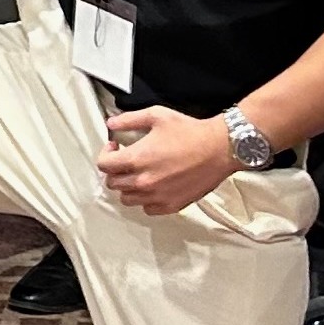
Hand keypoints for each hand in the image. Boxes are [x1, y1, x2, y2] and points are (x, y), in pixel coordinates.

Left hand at [97, 106, 239, 215]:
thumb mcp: (156, 116)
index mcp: (136, 159)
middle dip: (115, 170)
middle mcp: (143, 181)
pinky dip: (145, 200)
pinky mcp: (171, 205)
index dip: (105, 153)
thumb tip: (111, 124)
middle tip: (125, 160)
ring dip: (128, 186)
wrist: (220, 149)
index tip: (115, 147)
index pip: (104, 165)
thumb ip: (128, 120)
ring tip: (138, 174)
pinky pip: (147, 209)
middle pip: (113, 183)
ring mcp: (157, 196)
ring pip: (127, 199)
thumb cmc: (191, 132)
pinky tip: (153, 186)